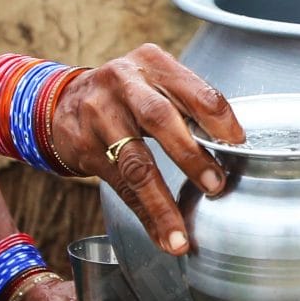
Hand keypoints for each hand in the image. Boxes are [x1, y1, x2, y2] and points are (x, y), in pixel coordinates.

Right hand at [45, 45, 243, 255]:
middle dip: (189, 155)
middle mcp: (123, 83)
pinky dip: (145, 216)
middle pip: (159, 119)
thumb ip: (188, 106)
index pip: (192, 88)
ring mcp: (100, 114)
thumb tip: (232, 147)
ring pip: (135, 162)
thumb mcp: (156, 83)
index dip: (218, 117)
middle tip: (215, 185)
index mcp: (152, 64)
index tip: (238, 143)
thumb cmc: (127, 95)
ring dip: (161, 203)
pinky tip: (162, 236)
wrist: (61, 101)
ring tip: (179, 234)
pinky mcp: (85, 146)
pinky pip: (120, 187)